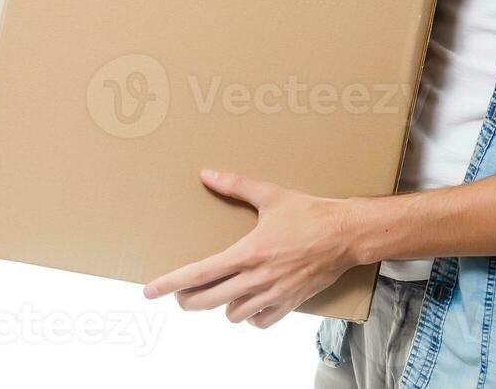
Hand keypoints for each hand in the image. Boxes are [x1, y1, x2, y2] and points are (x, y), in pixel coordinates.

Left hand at [141, 168, 357, 327]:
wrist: (346, 234)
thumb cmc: (309, 213)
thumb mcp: (270, 195)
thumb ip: (235, 185)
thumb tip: (206, 174)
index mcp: (247, 252)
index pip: (199, 273)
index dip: (170, 283)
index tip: (150, 290)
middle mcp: (256, 278)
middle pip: (208, 300)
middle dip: (188, 300)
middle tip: (180, 294)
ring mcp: (273, 295)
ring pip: (232, 314)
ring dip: (221, 305)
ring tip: (220, 292)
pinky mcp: (289, 304)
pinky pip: (259, 322)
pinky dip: (250, 316)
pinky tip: (249, 303)